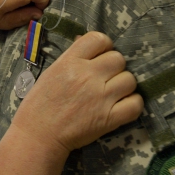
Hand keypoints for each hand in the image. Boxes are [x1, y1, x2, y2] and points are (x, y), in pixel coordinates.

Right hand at [12, 32, 143, 153]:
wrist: (39, 135)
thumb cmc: (41, 103)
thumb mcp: (52, 72)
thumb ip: (72, 56)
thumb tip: (87, 42)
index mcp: (71, 61)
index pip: (99, 39)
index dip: (104, 47)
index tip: (100, 57)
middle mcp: (87, 75)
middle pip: (119, 59)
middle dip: (114, 67)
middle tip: (105, 78)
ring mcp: (100, 97)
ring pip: (130, 80)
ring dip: (124, 85)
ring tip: (113, 93)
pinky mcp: (109, 118)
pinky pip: (136, 104)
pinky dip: (132, 104)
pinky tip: (122, 106)